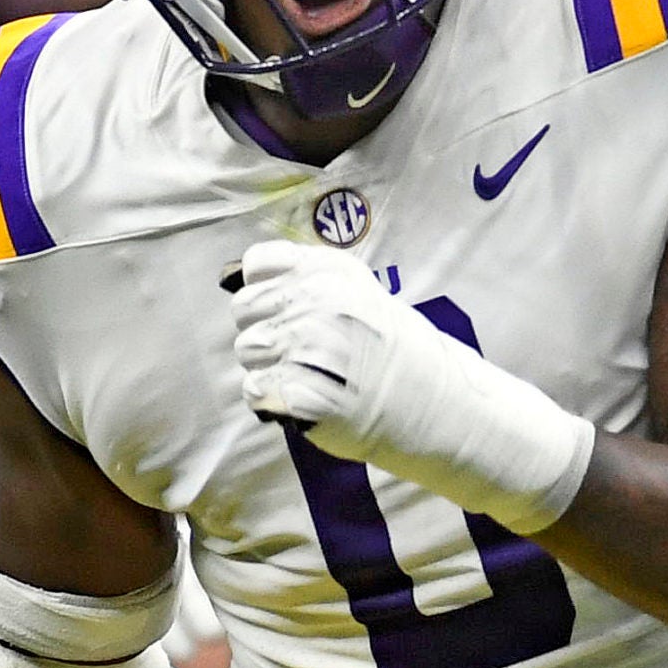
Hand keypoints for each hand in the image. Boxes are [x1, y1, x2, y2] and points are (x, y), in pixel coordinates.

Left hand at [230, 239, 433, 461]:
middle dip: (264, 329)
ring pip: (247, 350)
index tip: (289, 308)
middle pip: (244, 309)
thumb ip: (304, 277)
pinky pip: (255, 389)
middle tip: (300, 349)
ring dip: (268, 365)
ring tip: (306, 373)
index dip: (265, 288)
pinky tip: (301, 396)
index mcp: (331, 272)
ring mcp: (314, 348)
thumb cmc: (388, 347)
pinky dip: (271, 397)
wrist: (431, 403)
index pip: (257, 265)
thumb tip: (235, 277)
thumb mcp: (358, 291)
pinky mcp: (306, 393)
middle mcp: (321, 302)